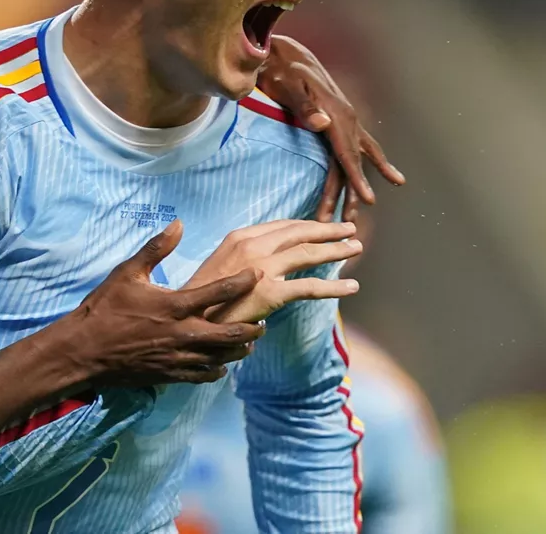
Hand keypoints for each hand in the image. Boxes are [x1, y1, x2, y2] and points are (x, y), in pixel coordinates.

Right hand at [64, 220, 266, 386]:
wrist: (84, 350)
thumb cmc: (105, 307)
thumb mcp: (128, 272)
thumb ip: (157, 248)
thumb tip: (179, 224)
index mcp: (175, 305)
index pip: (219, 291)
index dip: (243, 282)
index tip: (257, 275)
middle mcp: (182, 333)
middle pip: (230, 333)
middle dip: (252, 327)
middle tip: (263, 320)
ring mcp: (178, 358)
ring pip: (221, 358)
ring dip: (239, 349)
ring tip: (250, 341)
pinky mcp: (171, 375)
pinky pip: (203, 376)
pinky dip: (217, 369)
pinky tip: (222, 364)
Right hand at [184, 219, 361, 323]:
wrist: (189, 319)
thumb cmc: (202, 296)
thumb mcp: (219, 262)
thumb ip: (243, 254)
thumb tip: (268, 256)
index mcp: (240, 237)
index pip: (283, 225)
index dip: (307, 225)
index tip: (324, 225)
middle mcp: (253, 247)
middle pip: (300, 233)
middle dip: (328, 230)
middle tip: (350, 229)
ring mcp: (262, 268)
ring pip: (309, 254)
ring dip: (337, 250)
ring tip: (356, 248)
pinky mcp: (270, 293)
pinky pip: (309, 287)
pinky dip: (334, 286)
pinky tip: (351, 287)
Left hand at [257, 35, 405, 221]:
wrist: (286, 55)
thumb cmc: (283, 70)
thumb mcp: (288, 85)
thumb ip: (303, 105)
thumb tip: (322, 123)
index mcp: (335, 114)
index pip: (347, 153)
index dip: (357, 178)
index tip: (367, 199)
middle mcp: (346, 119)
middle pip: (352, 163)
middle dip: (352, 194)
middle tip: (350, 222)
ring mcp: (345, 121)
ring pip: (355, 160)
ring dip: (354, 188)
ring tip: (356, 217)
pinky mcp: (339, 121)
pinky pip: (358, 148)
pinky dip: (371, 163)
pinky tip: (390, 176)